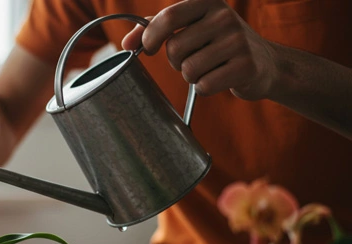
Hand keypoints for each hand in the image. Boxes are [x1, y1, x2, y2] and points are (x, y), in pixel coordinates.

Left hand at [121, 0, 276, 99]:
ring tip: (208, 68)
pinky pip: (205, 85)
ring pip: (188, 69)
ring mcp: (238, 41)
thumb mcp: (191, 27)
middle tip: (190, 59)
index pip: (168, 17)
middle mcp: (224, 17)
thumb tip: (125, 44)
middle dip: (175, 61)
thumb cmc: (217, 44)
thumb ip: (155, 29)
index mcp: (208, 2)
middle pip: (175, 48)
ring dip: (191, 76)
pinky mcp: (246, 66)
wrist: (265, 63)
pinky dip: (205, 88)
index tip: (148, 49)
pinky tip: (219, 79)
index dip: (150, 37)